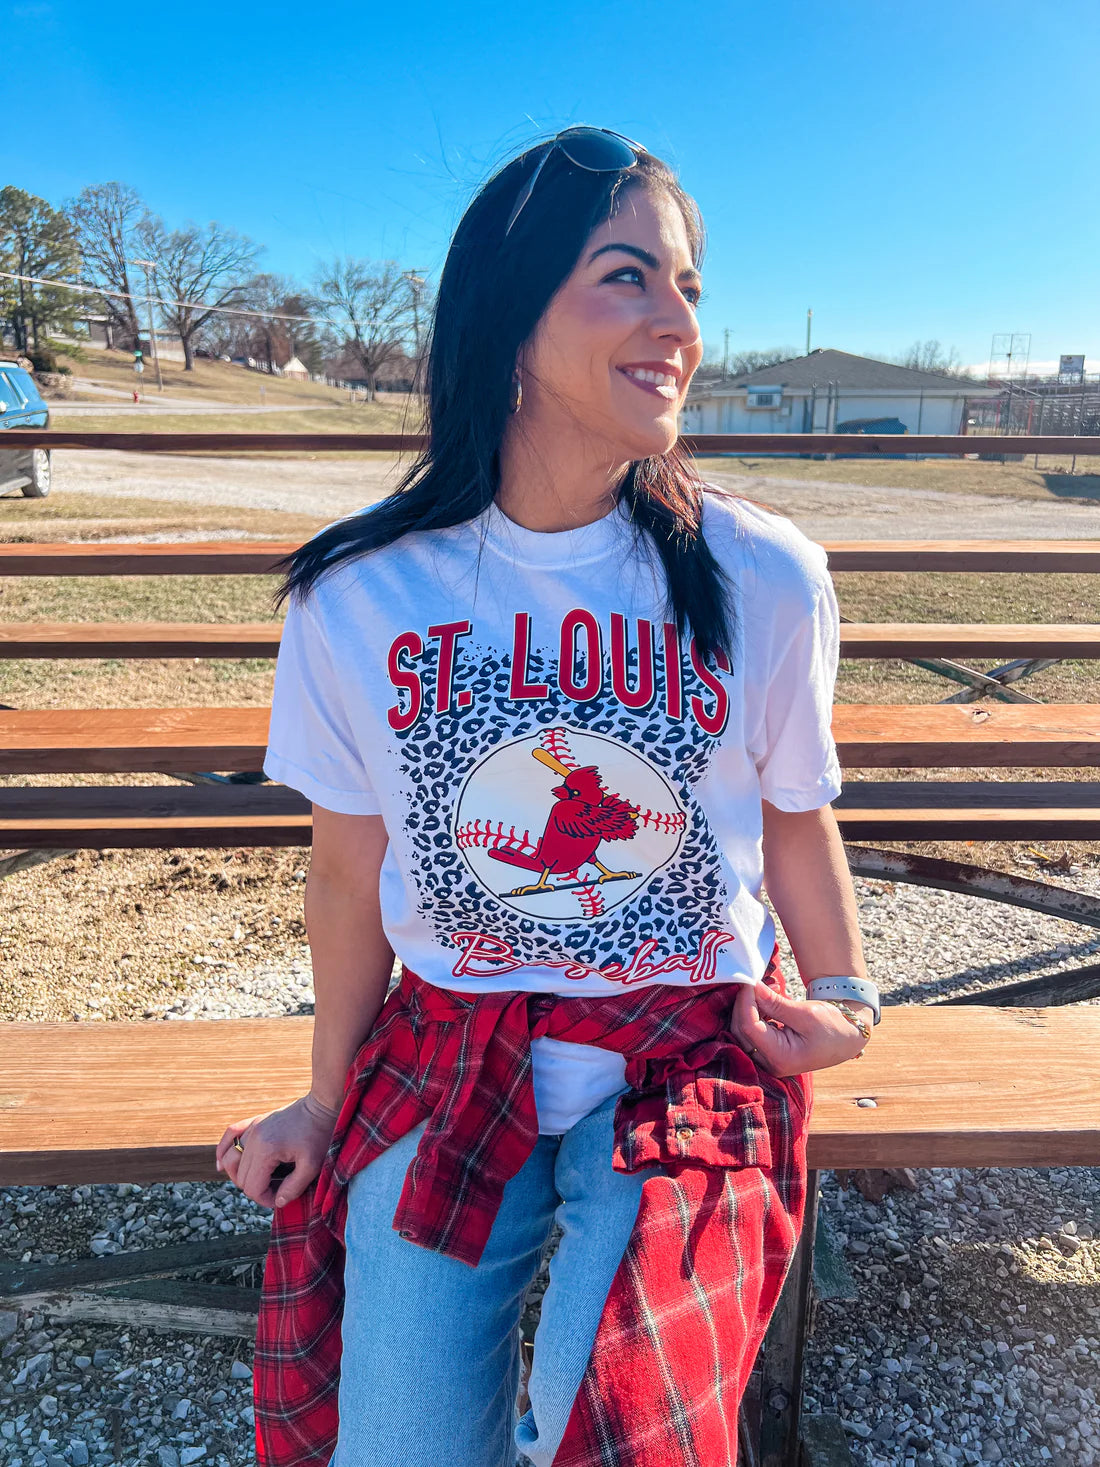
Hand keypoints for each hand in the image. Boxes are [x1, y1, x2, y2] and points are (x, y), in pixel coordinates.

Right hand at [215, 1094, 338, 1209]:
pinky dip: (223, 1150)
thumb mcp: (312, 1166)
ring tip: (260, 1180)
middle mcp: (253, 1138)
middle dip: (256, 1189)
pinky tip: (221, 1164)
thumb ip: (294, 1188)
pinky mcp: (254, 1121)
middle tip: (277, 1190)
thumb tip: (277, 1202)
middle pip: (241, 1177)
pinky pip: (229, 1135)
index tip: (280, 1199)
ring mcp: (252, 1128)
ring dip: (241, 1176)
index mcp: (266, 1150)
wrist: (322, 1106)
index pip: (252, 1187)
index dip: (265, 1199)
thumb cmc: (320, 1135)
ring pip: (231, 1161)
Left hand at [733, 982, 870, 1076]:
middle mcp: (770, 1063)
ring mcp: (768, 1059)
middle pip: (741, 1030)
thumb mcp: (806, 1013)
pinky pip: (751, 1031)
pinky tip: (767, 999)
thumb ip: (775, 1003)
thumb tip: (752, 986)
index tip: (750, 982)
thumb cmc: (833, 1027)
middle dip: (744, 1004)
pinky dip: (754, 1013)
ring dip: (749, 1007)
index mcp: (781, 1058)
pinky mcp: (768, 1051)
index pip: (749, 1027)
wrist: (847, 1037)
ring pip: (743, 1030)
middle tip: (756, 983)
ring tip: (767, 989)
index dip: (745, 1002)